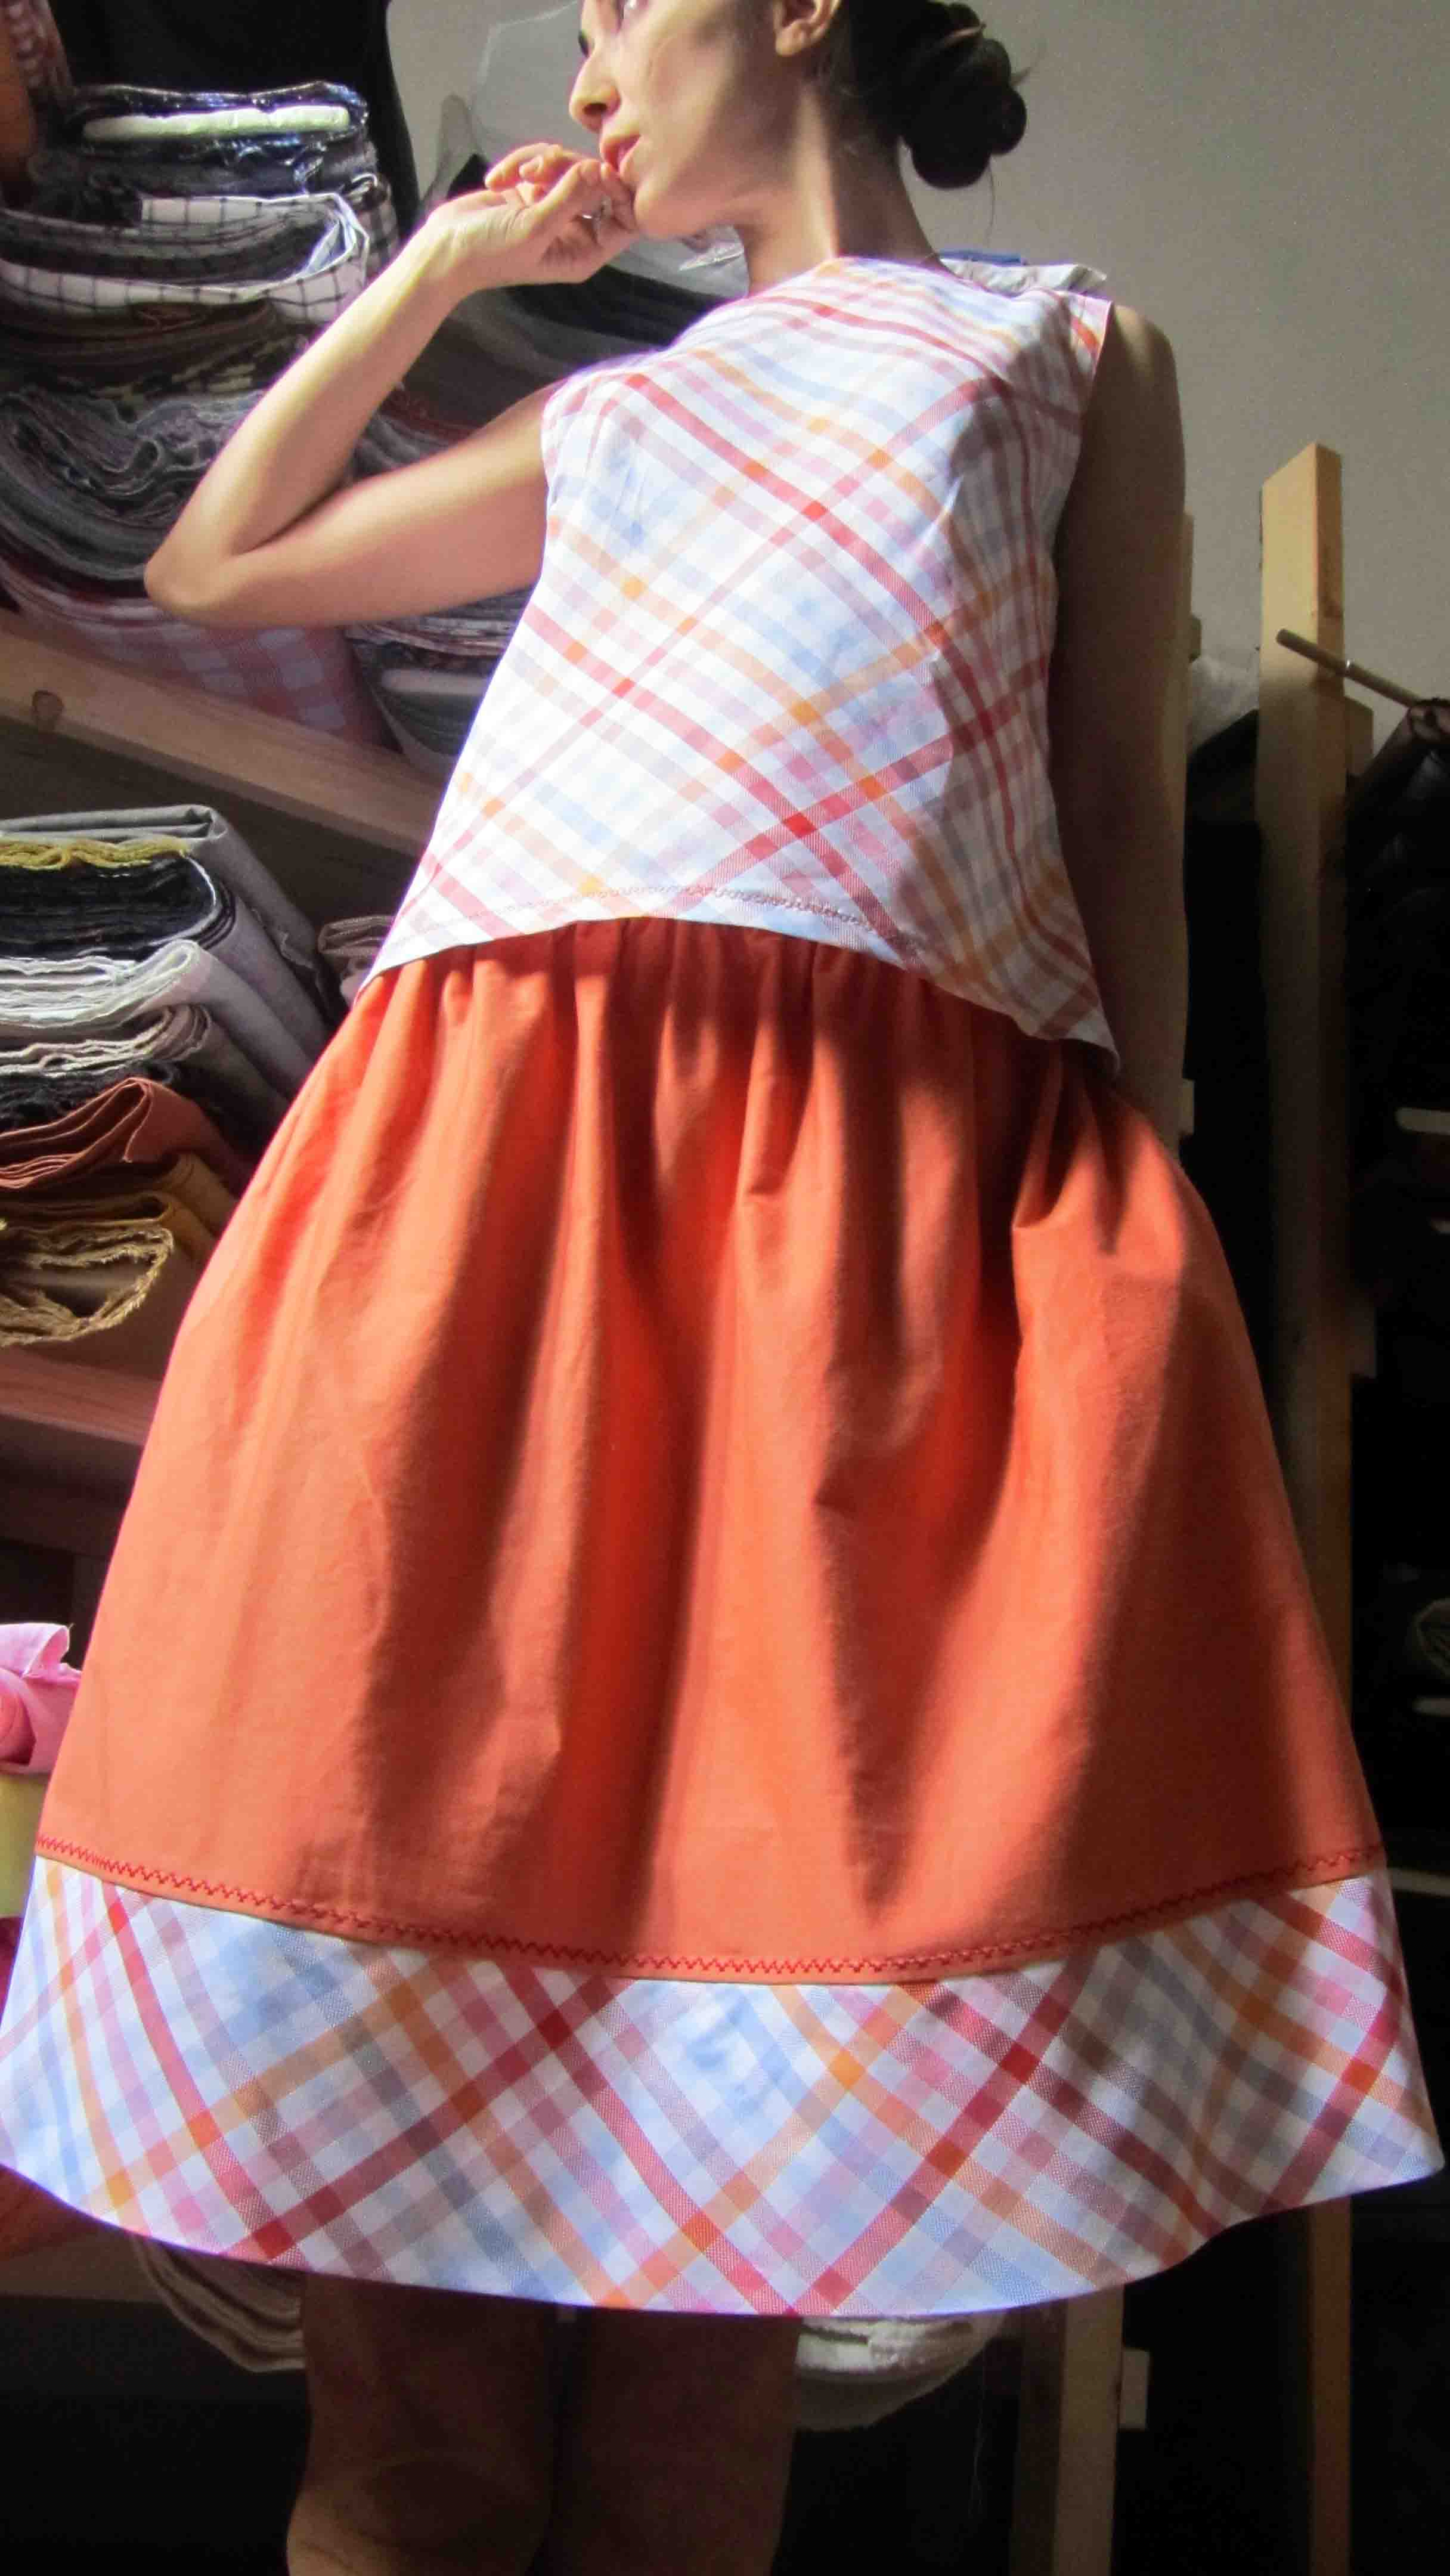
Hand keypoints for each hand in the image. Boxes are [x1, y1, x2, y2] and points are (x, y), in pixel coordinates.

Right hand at [413, 142, 637, 299]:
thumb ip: (569, 197)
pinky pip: (543, 162)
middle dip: (570, 169)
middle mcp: (575, 232)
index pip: (626, 220)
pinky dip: (522, 162)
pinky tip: (499, 180)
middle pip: (598, 184)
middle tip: (537, 173)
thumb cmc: (490, 252)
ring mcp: (554, 210)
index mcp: (585, 253)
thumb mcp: (534, 227)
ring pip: (569, 166)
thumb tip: (598, 167)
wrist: (446, 247)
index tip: (597, 171)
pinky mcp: (532, 191)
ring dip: (542, 162)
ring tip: (516, 177)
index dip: (619, 191)